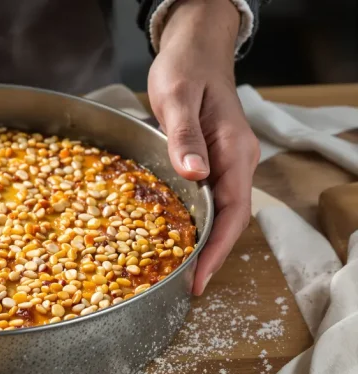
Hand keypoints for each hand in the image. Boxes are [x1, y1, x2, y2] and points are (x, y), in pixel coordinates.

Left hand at [147, 0, 259, 294]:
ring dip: (205, 242)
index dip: (217, 249)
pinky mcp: (211, 159)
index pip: (233, 210)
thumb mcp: (176, 99)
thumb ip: (184, 137)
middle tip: (188, 286)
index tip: (200, 278)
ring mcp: (226, 161)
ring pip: (221, 210)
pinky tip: (179, 235)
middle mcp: (236, 160)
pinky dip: (197, 220)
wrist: (194, 48)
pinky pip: (209, 197)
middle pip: (230, 218)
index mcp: (233, 150)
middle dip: (212, 255)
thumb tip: (195, 176)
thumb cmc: (184, 70)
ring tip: (182, 271)